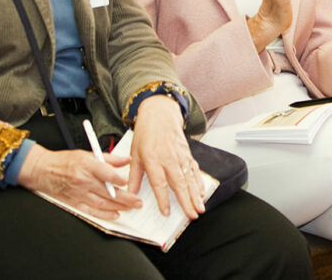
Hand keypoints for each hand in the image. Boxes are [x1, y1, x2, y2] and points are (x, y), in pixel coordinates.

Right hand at [18, 145, 138, 218]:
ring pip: (102, 203)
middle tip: (137, 201)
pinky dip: (104, 214)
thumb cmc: (64, 161)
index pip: (105, 173)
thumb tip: (126, 160)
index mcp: (86, 165)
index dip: (118, 179)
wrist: (42, 171)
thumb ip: (109, 158)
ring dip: (119, 207)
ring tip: (131, 208)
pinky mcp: (74, 202)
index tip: (128, 182)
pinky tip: (115, 214)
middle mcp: (83, 180)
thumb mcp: (87, 153)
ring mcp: (78, 193)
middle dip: (125, 198)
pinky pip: (92, 211)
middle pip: (107, 191)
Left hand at [129, 95, 205, 218]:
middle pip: (179, 183)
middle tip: (192, 215)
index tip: (166, 212)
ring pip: (190, 178)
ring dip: (196, 195)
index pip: (159, 183)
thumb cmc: (146, 134)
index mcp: (153, 159)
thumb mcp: (134, 154)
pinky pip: (195, 170)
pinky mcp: (188, 154)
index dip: (163, 199)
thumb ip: (133, 176)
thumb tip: (129, 194)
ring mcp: (181, 156)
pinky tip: (202, 193)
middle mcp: (169, 158)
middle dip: (186, 201)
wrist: (160, 115)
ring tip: (200, 208)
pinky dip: (199, 182)